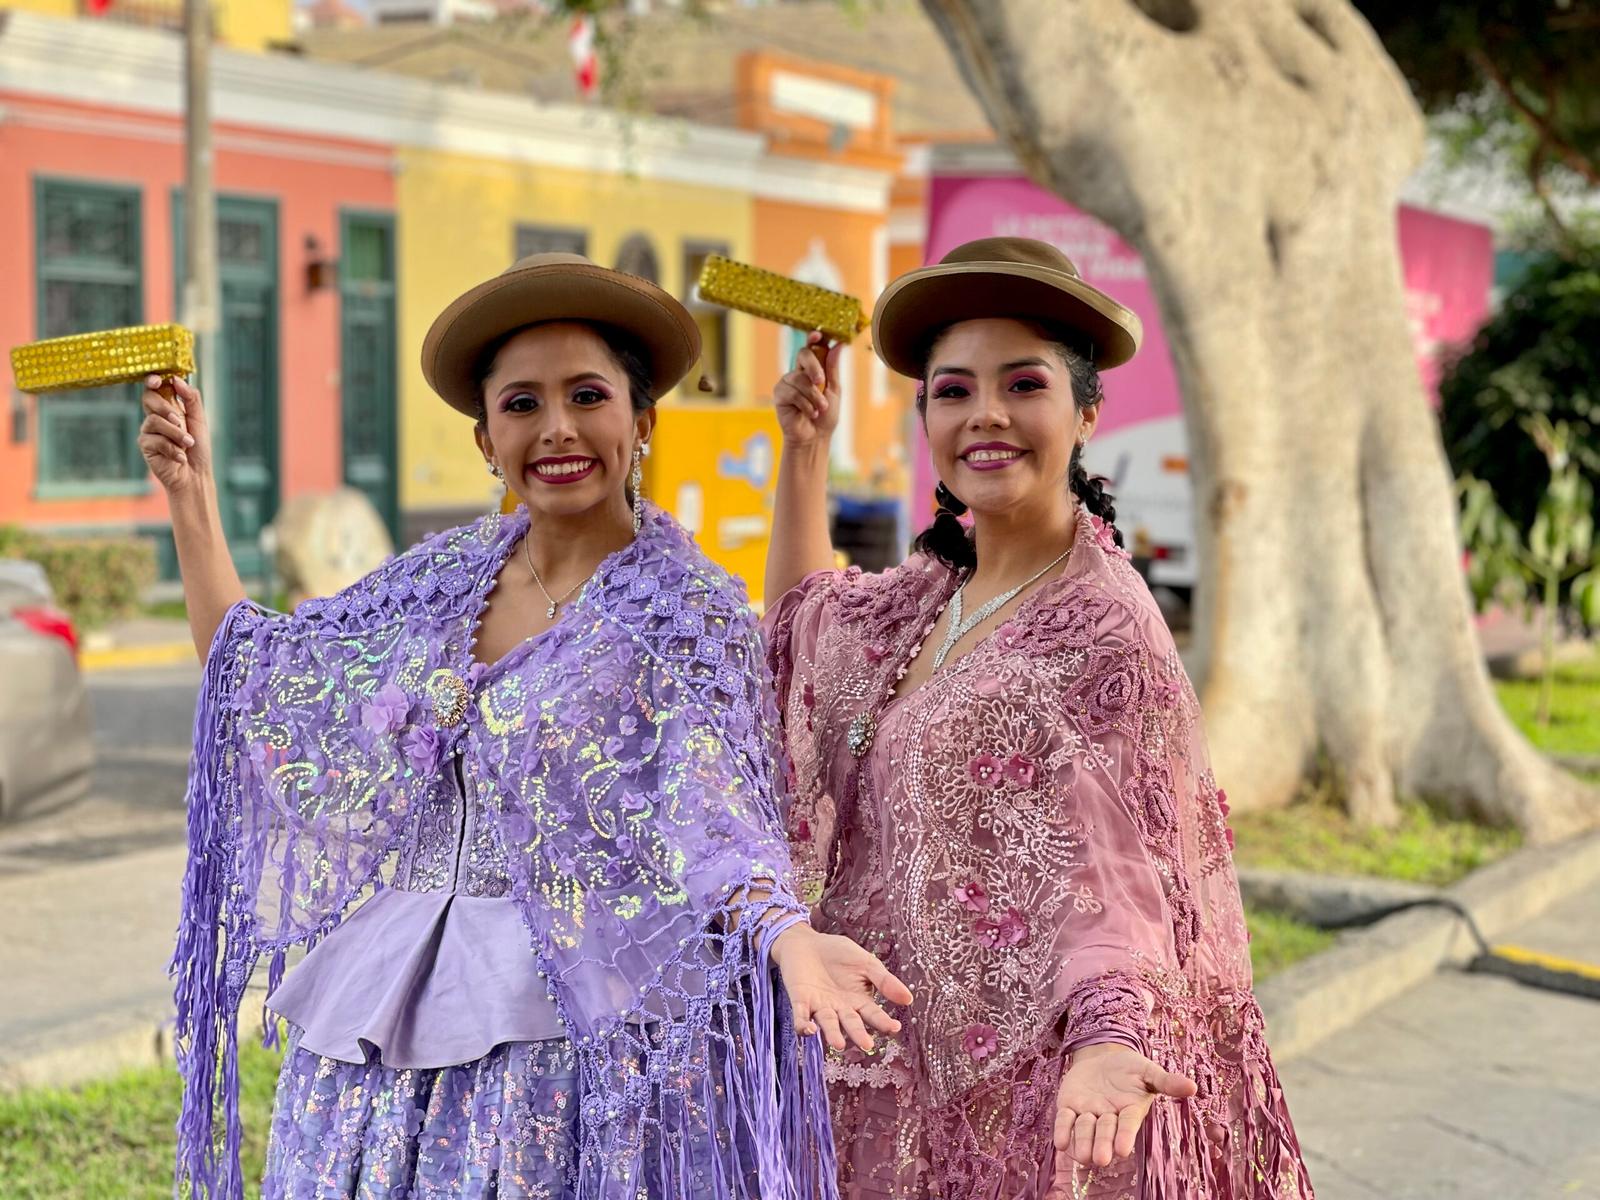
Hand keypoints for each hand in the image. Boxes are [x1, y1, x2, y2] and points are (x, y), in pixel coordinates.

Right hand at [139, 374, 210, 494]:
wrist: (195, 474)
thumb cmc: (198, 448)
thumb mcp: (199, 420)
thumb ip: (190, 398)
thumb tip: (177, 379)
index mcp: (168, 408)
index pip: (155, 389)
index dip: (152, 381)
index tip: (157, 380)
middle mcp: (155, 416)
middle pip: (148, 399)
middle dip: (165, 408)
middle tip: (180, 420)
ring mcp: (148, 431)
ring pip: (154, 420)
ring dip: (175, 433)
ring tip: (188, 444)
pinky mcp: (145, 445)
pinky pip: (154, 440)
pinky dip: (172, 448)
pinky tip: (181, 457)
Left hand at [770, 924, 912, 1051]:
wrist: (807, 941)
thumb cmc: (838, 953)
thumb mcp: (866, 963)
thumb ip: (885, 981)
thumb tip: (908, 998)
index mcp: (859, 1000)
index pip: (873, 1014)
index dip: (883, 1021)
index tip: (894, 1027)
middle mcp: (840, 1009)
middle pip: (851, 1023)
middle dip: (858, 1034)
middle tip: (866, 1044)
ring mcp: (820, 1007)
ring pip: (828, 1024)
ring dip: (832, 1034)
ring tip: (839, 1044)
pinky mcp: (800, 1001)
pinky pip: (801, 1017)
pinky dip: (803, 1025)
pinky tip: (809, 1029)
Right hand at [773, 332, 842, 447]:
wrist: (814, 437)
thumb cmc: (825, 415)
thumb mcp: (834, 390)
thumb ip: (833, 368)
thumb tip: (839, 345)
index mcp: (813, 368)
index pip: (812, 347)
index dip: (814, 338)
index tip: (818, 335)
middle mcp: (798, 372)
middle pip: (804, 355)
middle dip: (814, 367)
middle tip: (822, 382)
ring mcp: (787, 382)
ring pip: (800, 379)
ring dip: (814, 396)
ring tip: (820, 409)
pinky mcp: (779, 394)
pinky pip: (793, 393)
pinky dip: (805, 405)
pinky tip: (809, 414)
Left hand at [1052, 1043, 1196, 1169]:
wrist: (1101, 1057)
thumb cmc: (1129, 1067)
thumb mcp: (1147, 1070)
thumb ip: (1166, 1080)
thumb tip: (1193, 1087)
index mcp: (1130, 1111)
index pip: (1128, 1126)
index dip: (1124, 1137)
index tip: (1122, 1150)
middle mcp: (1109, 1118)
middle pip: (1105, 1134)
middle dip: (1102, 1146)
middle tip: (1100, 1158)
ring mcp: (1088, 1114)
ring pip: (1084, 1131)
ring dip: (1083, 1140)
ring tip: (1082, 1154)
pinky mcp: (1069, 1107)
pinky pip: (1064, 1121)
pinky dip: (1062, 1131)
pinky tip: (1061, 1142)